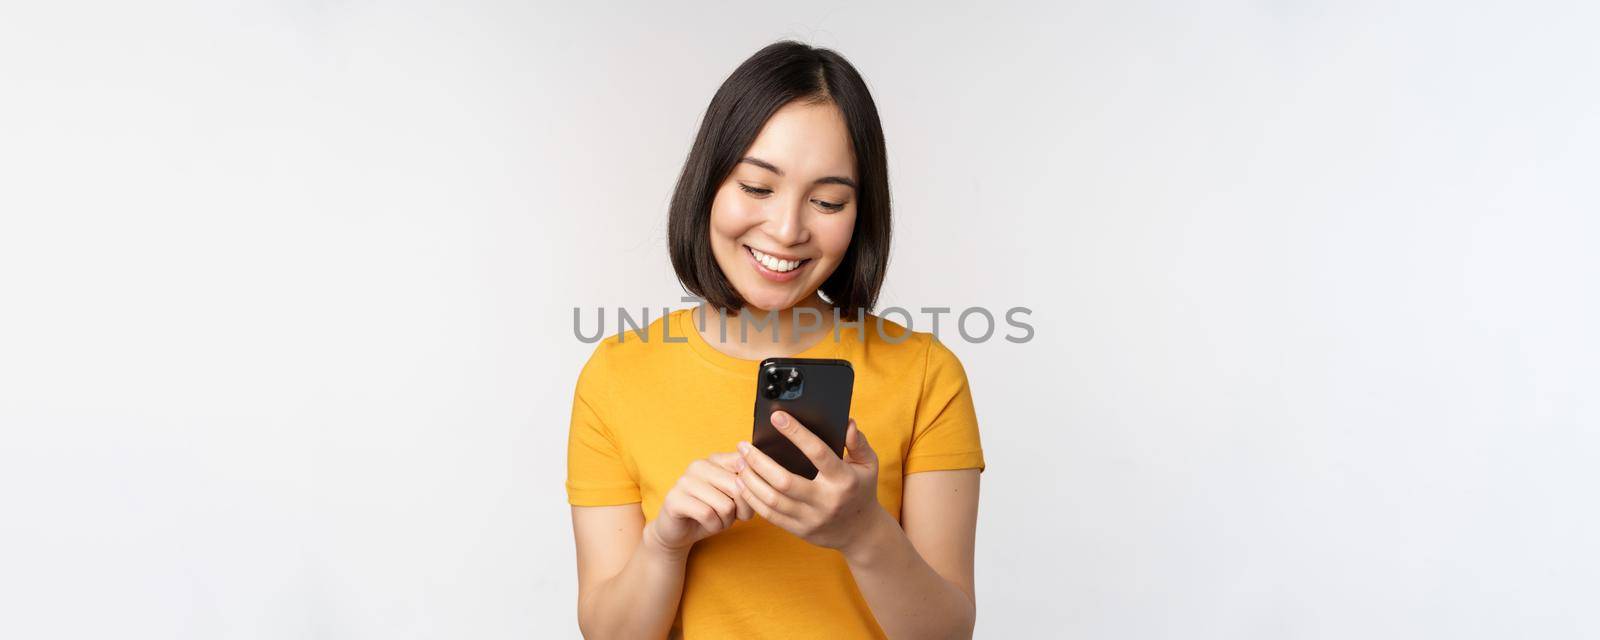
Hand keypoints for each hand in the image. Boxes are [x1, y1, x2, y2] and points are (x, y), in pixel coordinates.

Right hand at [644, 452, 753, 556]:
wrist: (679, 532)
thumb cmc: (711, 512)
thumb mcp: (733, 497)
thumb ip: (746, 485)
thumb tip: (760, 480)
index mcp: (715, 459)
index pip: (745, 465)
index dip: (753, 490)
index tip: (745, 502)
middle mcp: (699, 465)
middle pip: (738, 487)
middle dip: (742, 510)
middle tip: (732, 516)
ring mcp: (684, 481)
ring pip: (725, 505)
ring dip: (726, 521)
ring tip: (717, 520)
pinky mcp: (674, 499)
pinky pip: (708, 515)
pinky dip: (713, 526)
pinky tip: (706, 524)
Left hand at [736, 411, 882, 551]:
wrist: (862, 533)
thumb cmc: (861, 490)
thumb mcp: (868, 464)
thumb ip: (858, 442)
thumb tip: (848, 423)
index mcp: (843, 480)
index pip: (817, 452)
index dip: (796, 433)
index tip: (777, 417)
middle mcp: (826, 500)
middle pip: (784, 481)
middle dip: (758, 462)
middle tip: (743, 446)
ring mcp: (811, 518)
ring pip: (772, 500)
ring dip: (750, 480)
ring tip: (739, 463)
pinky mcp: (800, 530)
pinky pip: (770, 515)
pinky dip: (752, 498)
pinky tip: (743, 484)